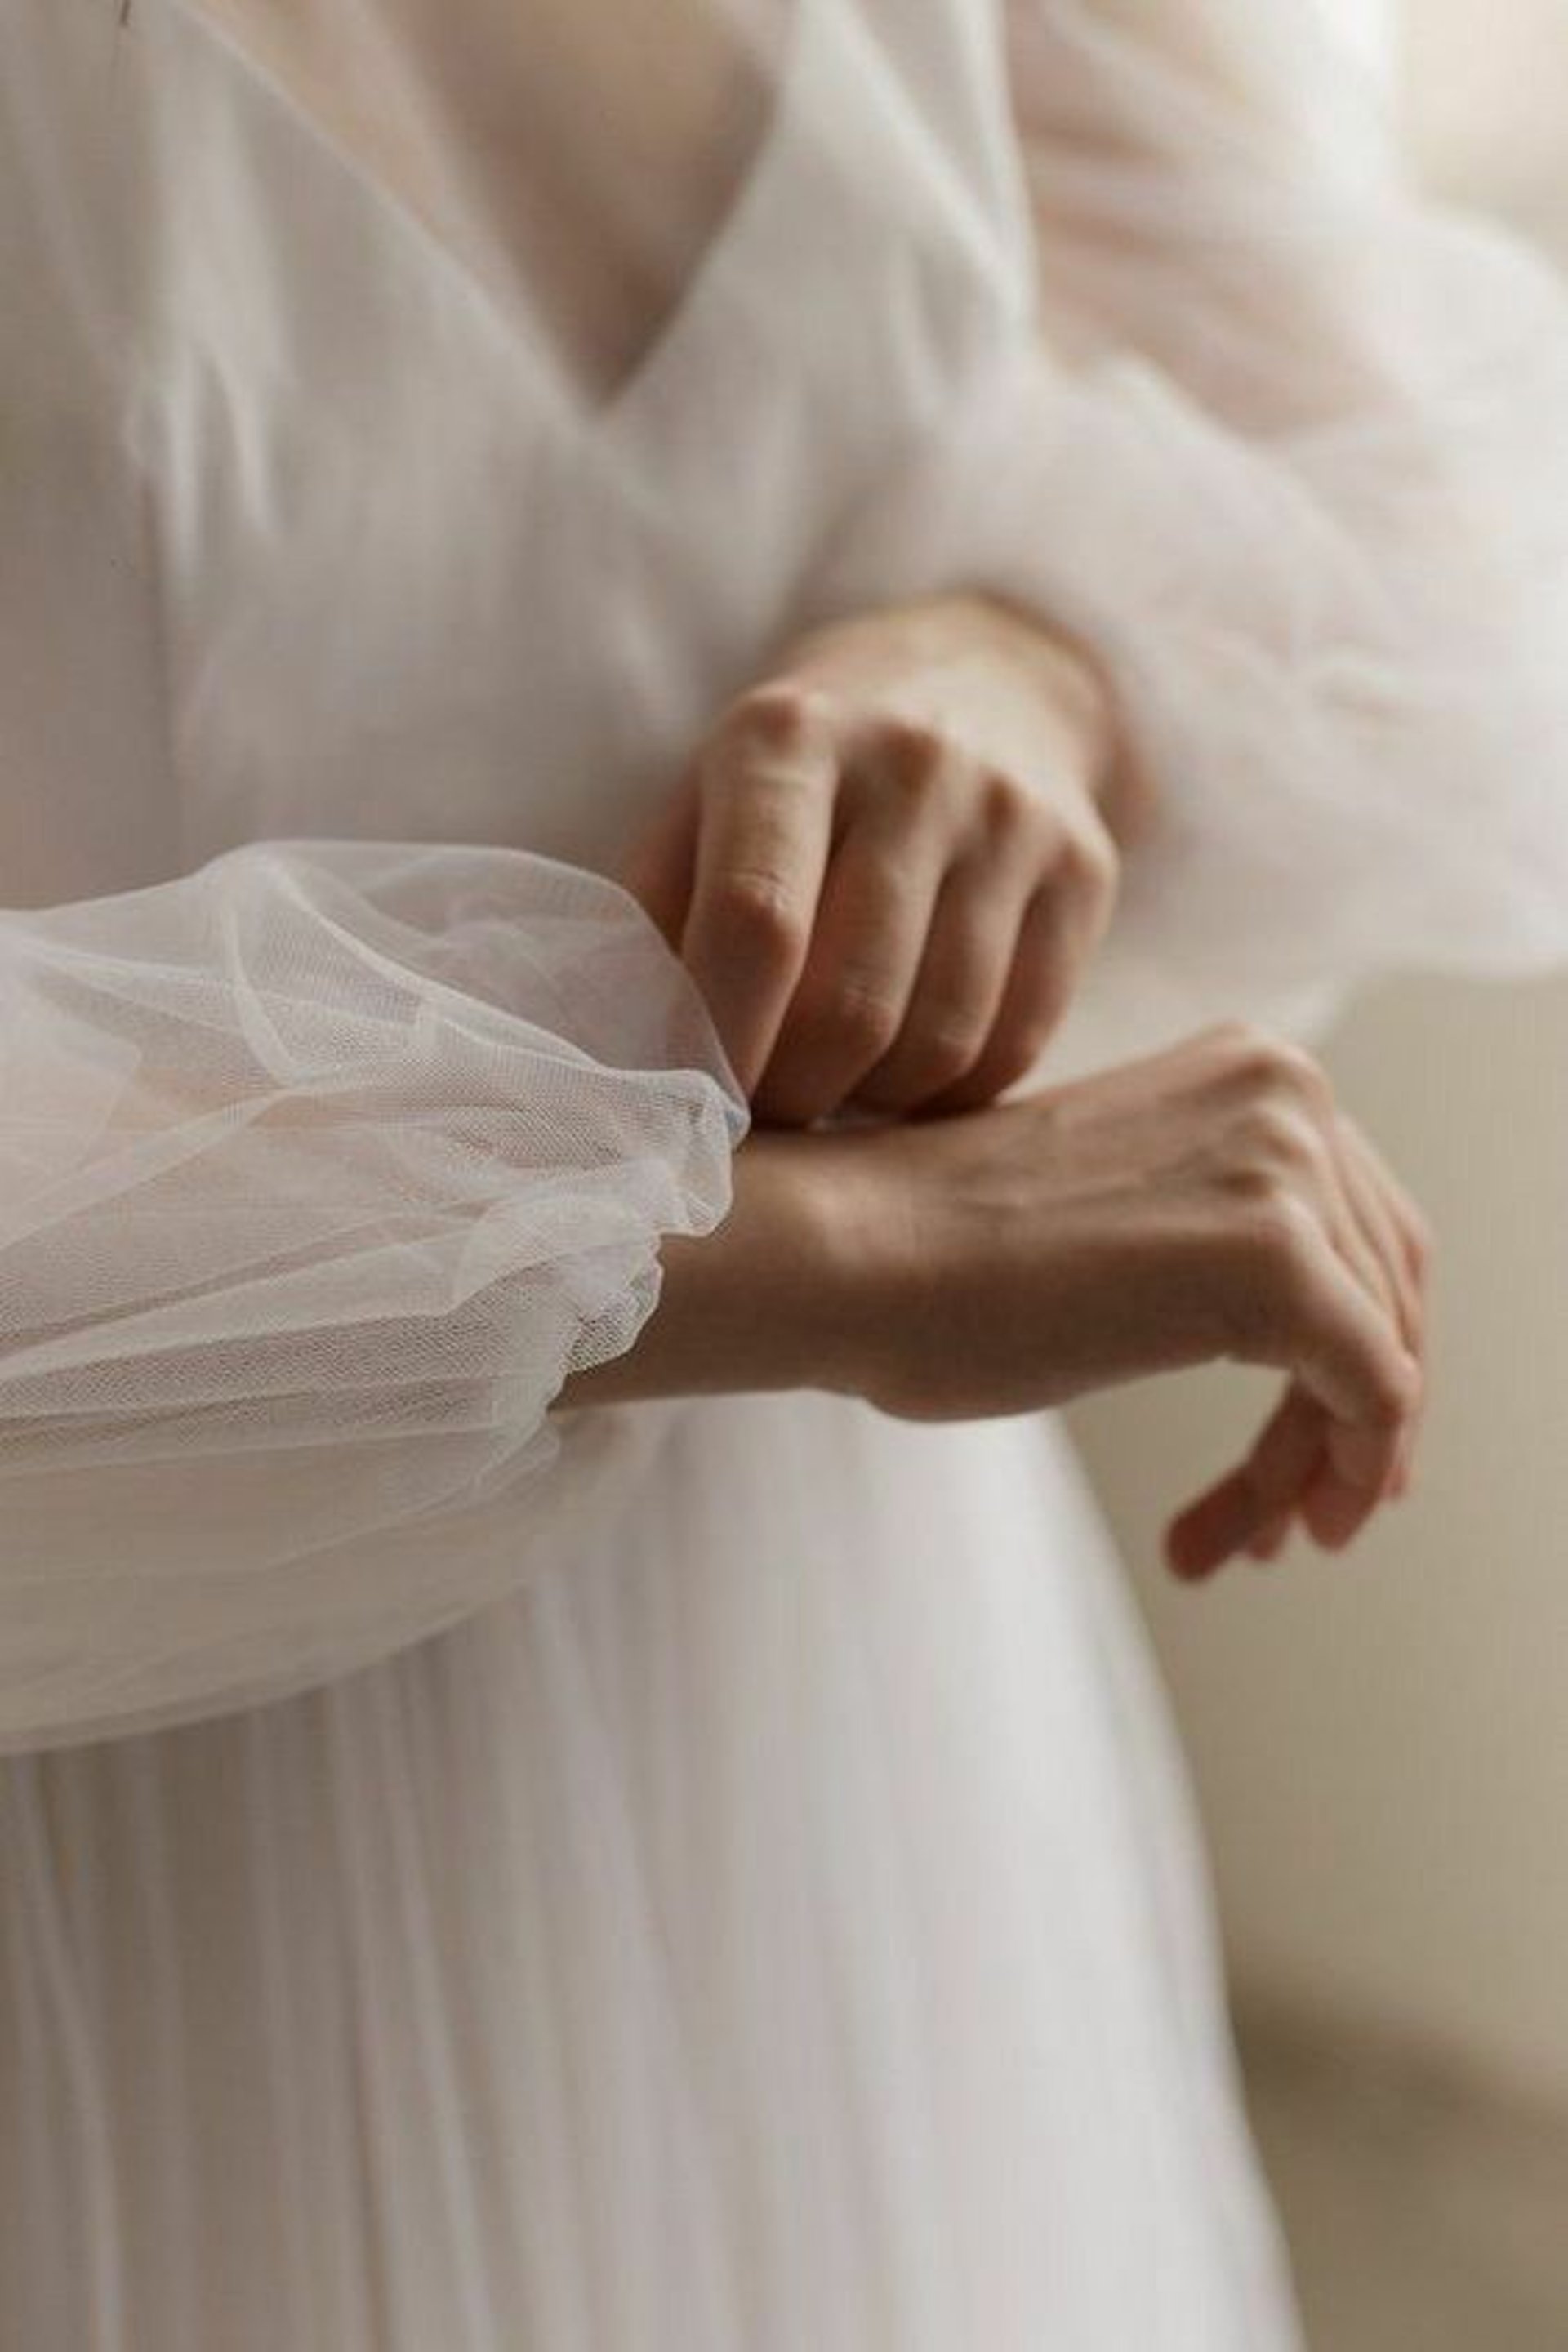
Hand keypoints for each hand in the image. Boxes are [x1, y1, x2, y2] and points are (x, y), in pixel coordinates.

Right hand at [569, 1021, 1430, 1581]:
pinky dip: (1329, 1479)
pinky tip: (1237, 1540)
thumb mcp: (1113, 1212)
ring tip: (1236, 1548)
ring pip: (1380, 1358)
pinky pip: (1372, 1397)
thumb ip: (1212, 1235)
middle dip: (1340, 1422)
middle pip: (1387, 1291)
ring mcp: (1292, 1172)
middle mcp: (1293, 1093)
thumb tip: (1312, 1346)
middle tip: (1283, 1526)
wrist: (845, 1253)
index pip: (1361, 1227)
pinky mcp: (1281, 1264)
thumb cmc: (929, 1254)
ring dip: (1308, 1469)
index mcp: (1251, 1069)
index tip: (1292, 1459)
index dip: (1351, 1353)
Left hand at [625, 594, 1137, 1125]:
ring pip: (937, 1041)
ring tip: (829, 1089)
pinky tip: (905, 1075)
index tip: (695, 1104)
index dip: (721, 1043)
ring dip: (869, 1104)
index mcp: (788, 738)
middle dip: (792, 1093)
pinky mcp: (1086, 871)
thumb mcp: (703, 804)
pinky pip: (1014, 1047)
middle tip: (762, 1110)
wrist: (979, 679)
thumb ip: (658, 920)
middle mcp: (914, 764)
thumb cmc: (802, 778)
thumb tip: (637, 1069)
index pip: (755, 922)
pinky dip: (946, 1095)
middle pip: (850, 1003)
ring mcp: (1012, 818)